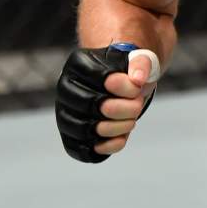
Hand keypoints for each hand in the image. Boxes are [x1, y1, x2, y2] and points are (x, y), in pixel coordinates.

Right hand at [56, 43, 160, 162]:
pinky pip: (84, 149)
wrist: (120, 85)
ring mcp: (64, 114)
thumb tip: (138, 79)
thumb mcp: (138, 58)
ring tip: (132, 119)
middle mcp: (65, 89)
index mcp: (78, 63)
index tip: (137, 87)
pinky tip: (122, 137)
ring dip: (117, 127)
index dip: (123, 85)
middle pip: (90, 103)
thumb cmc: (127, 71)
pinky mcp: (70, 137)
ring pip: (85, 128)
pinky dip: (107, 146)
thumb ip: (141, 63)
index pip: (99, 76)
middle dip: (123, 107)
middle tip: (138, 104)